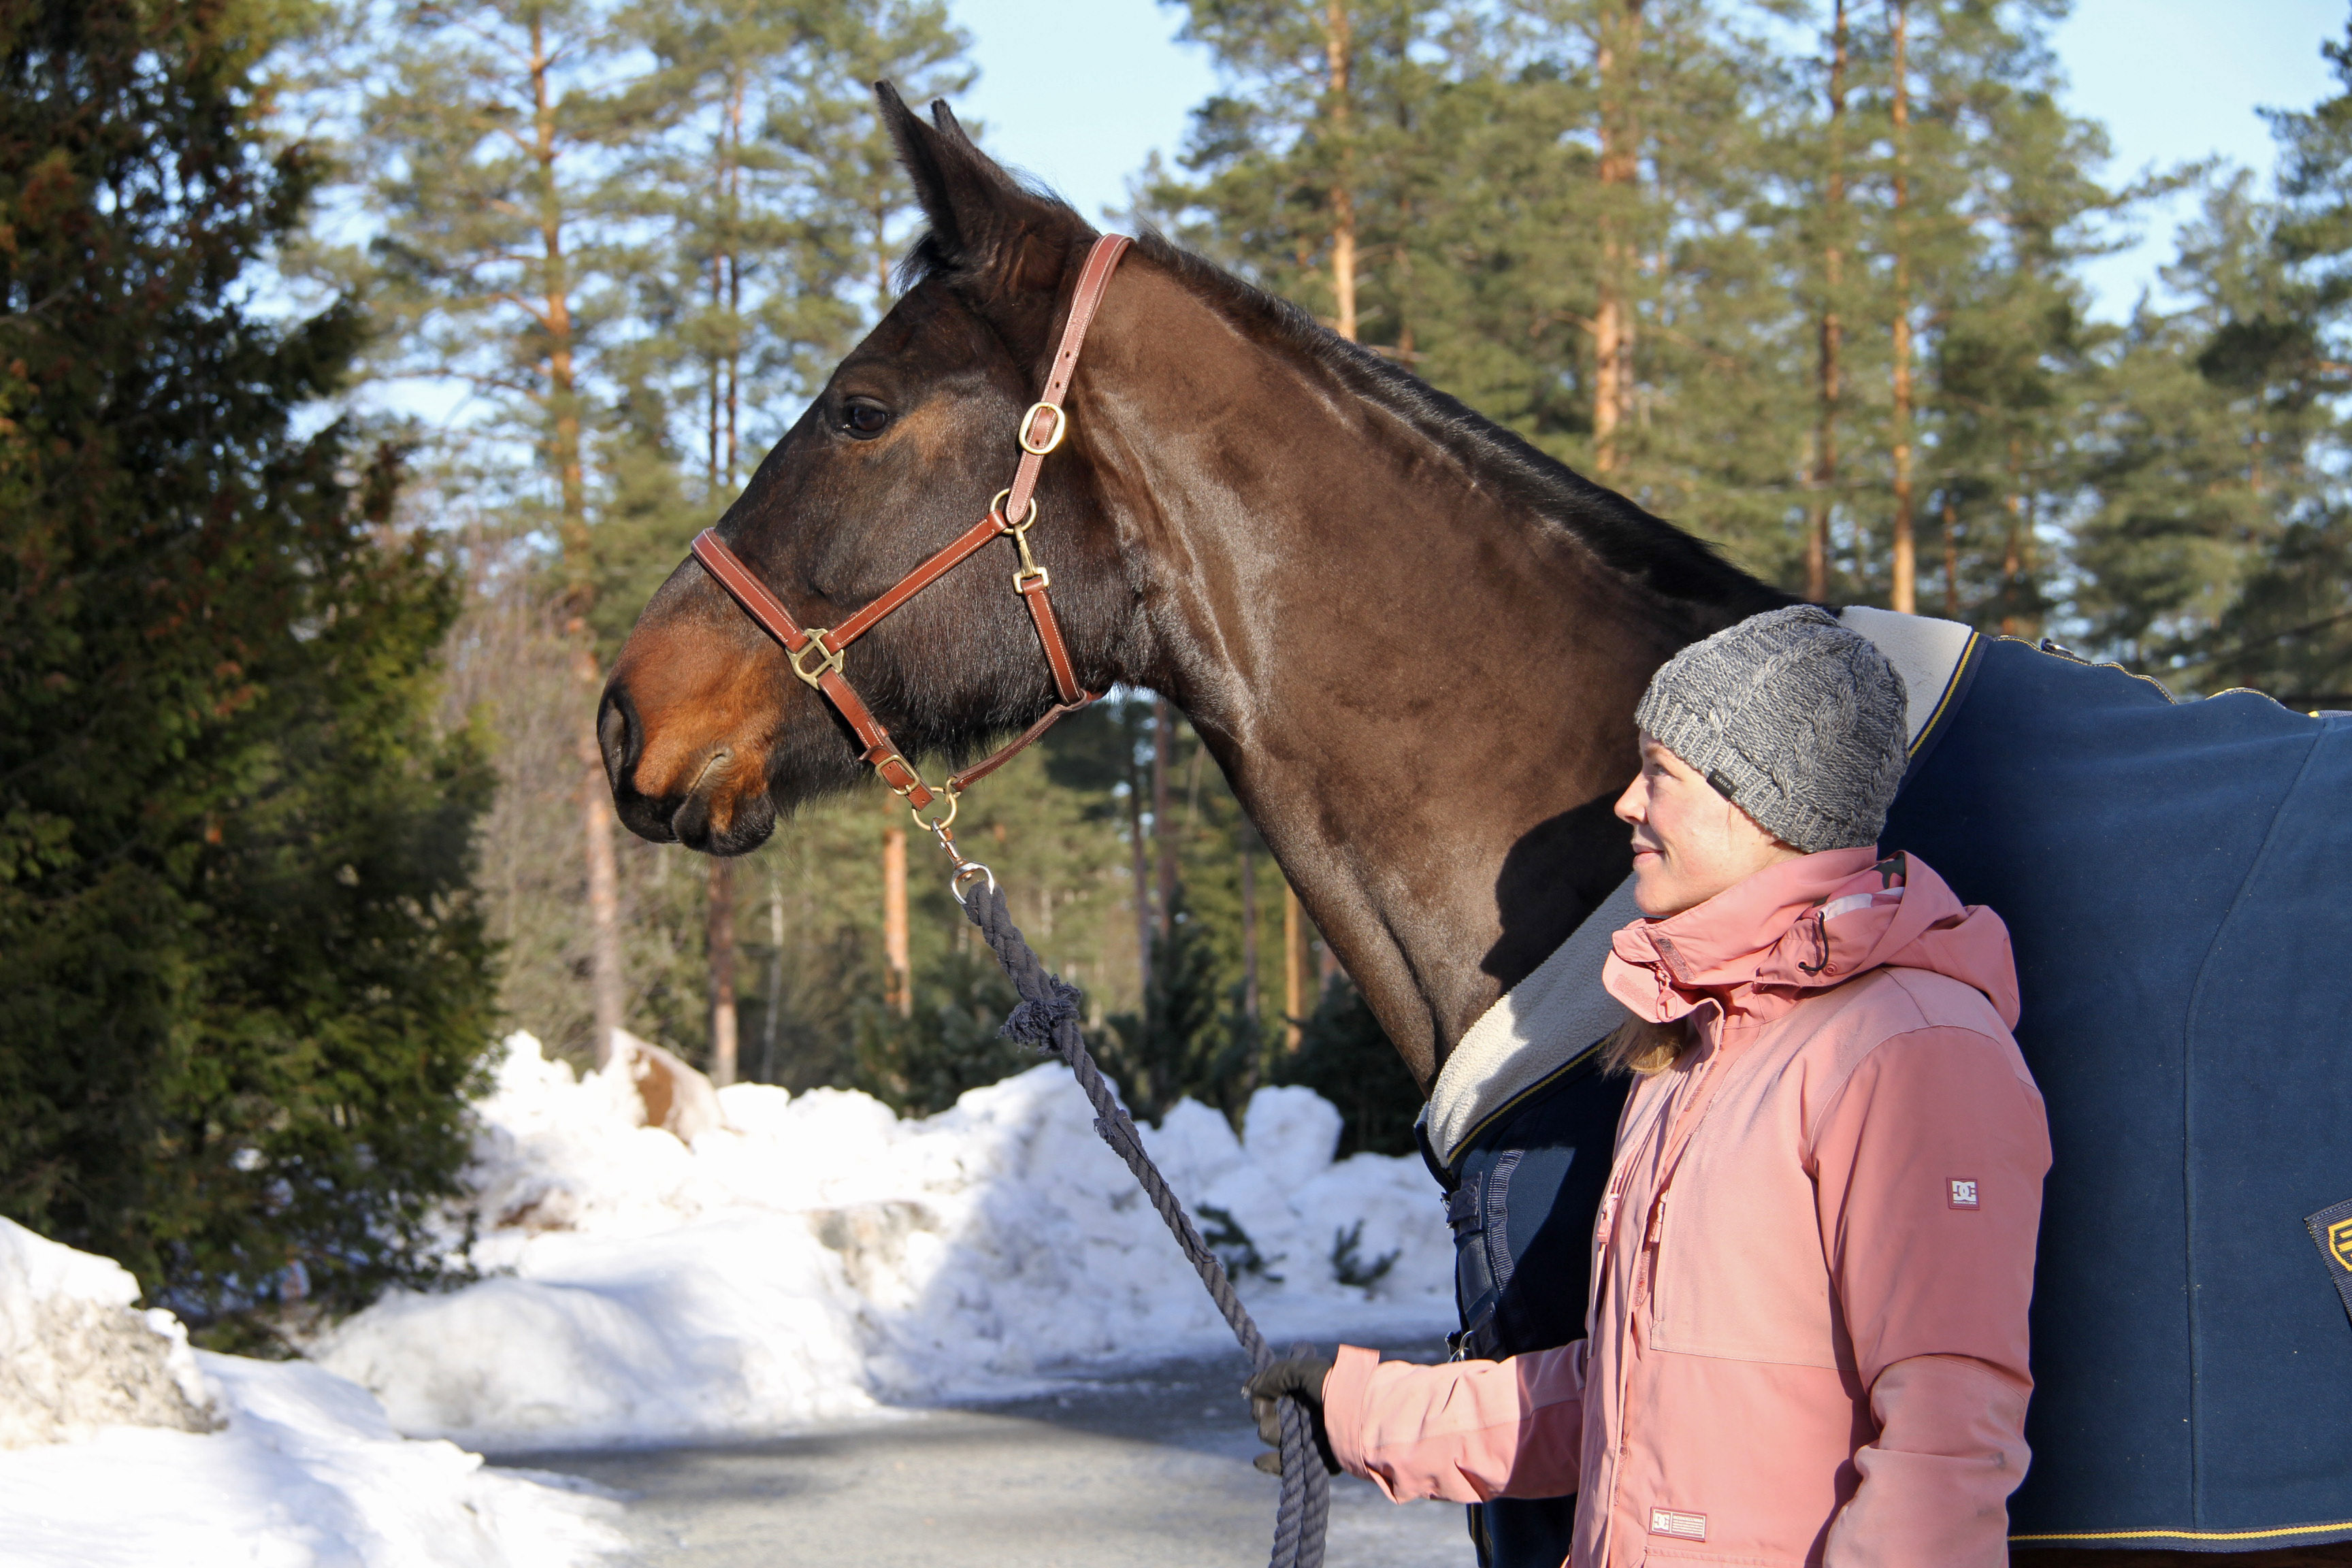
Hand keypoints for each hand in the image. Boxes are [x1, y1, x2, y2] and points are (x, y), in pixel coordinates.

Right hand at [1243, 1354, 1338, 1474]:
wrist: (1362, 1413)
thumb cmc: (1335, 1386)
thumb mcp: (1302, 1371)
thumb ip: (1273, 1376)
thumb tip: (1250, 1390)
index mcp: (1306, 1389)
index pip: (1272, 1392)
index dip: (1261, 1395)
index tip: (1256, 1395)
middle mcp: (1307, 1411)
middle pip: (1271, 1416)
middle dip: (1265, 1414)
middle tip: (1272, 1414)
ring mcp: (1309, 1435)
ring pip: (1276, 1438)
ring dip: (1273, 1434)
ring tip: (1283, 1433)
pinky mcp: (1314, 1457)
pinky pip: (1286, 1463)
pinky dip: (1271, 1463)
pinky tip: (1259, 1461)